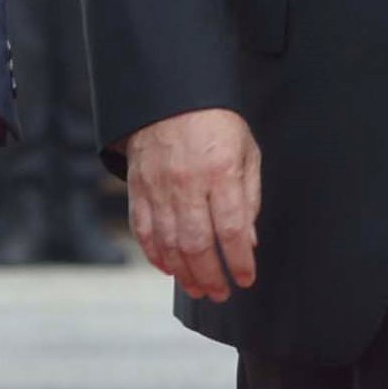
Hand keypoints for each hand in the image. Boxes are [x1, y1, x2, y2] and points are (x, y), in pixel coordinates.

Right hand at [123, 107, 260, 303]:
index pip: (232, 228)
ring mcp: (159, 186)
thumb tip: (249, 240)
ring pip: (169, 243)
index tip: (246, 278)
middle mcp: (188, 182)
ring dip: (184, 273)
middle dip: (211, 276)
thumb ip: (249, 196)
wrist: (170, 95)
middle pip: (198, 243)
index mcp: (220, 171)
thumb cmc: (215, 123)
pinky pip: (144, 229)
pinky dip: (155, 254)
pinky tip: (168, 268)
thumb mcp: (245, 151)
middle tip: (221, 293)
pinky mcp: (138, 187)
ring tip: (198, 288)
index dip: (239, 260)